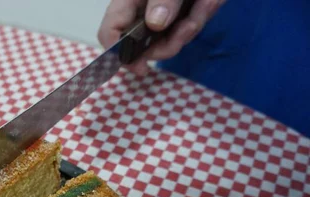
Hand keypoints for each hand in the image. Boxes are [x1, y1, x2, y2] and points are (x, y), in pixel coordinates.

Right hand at [97, 0, 224, 74]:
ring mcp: (164, 12)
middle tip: (188, 29)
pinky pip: (190, 26)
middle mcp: (143, 8)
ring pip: (169, 39)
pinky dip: (203, 15)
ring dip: (191, 27)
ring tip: (207, 3)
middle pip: (142, 44)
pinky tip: (210, 0)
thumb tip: (156, 24)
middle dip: (167, 43)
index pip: (110, 32)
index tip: (138, 67)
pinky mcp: (184, 12)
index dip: (118, 53)